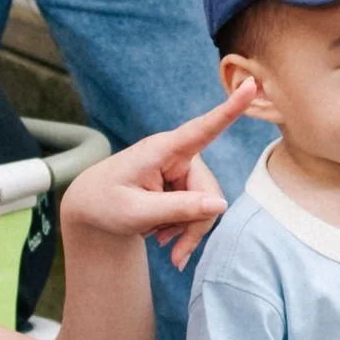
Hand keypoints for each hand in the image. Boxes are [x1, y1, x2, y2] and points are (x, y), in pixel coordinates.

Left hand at [65, 80, 259, 270]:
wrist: (89, 209)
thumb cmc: (105, 204)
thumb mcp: (135, 213)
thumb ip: (178, 209)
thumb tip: (221, 205)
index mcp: (161, 149)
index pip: (201, 128)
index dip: (229, 108)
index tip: (250, 84)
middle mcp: (176, 154)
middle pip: (208, 192)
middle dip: (195, 225)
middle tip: (175, 256)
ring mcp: (180, 169)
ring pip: (206, 205)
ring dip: (187, 230)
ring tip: (161, 242)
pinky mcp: (181, 183)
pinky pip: (197, 209)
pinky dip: (183, 229)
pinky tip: (164, 237)